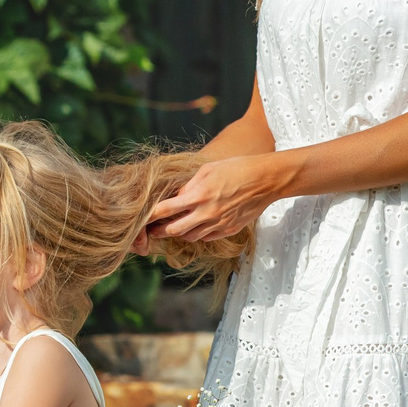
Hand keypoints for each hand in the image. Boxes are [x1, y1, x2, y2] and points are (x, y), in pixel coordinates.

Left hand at [145, 154, 285, 243]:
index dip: (151, 216)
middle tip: (154, 229)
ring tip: (177, 225)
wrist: (264, 180)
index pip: (166, 210)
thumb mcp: (207, 169)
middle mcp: (206, 213)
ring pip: (190, 237)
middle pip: (174, 230)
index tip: (143, 218)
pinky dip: (198, 233)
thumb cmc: (236, 168)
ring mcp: (218, 224)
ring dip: (180, 232)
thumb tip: (177, 196)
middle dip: (161, 230)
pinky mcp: (228, 230)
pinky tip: (198, 225)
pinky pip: (206, 237)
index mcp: (198, 195)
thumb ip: (189, 185)